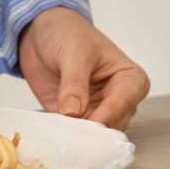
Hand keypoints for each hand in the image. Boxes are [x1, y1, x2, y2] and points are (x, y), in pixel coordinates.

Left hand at [19, 7, 149, 130]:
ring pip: (94, 134)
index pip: (125, 102)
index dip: (109, 114)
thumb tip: (73, 113)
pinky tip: (54, 136)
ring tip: (63, 135)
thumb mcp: (73, 54)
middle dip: (95, 131)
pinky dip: (65, 136)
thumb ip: (74, 84)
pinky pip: (72, 133)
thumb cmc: (67, 33)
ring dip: (79, 137)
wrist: (40, 31)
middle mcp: (116, 98)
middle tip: (74, 134)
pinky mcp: (73, 117)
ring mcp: (95, 109)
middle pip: (114, 125)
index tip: (90, 122)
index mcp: (129, 78)